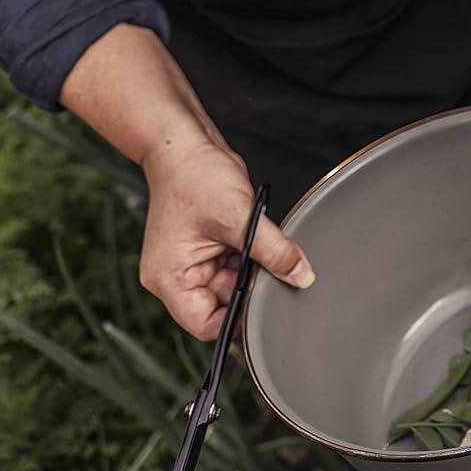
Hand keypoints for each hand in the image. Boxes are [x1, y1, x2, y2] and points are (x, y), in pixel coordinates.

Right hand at [138, 135, 313, 339]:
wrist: (186, 145)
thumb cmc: (194, 177)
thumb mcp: (239, 218)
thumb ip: (274, 252)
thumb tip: (301, 277)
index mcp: (170, 279)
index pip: (206, 325)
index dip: (238, 319)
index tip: (265, 303)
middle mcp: (178, 276)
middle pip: (224, 304)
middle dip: (250, 285)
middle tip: (269, 263)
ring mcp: (194, 262)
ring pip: (236, 283)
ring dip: (253, 267)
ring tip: (256, 238)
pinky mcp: (209, 248)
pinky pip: (237, 263)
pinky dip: (252, 253)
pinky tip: (254, 233)